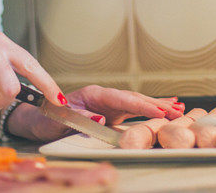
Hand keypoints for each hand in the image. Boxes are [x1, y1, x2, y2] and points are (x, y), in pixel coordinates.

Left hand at [16, 85, 184, 141]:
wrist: (37, 117)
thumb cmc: (46, 118)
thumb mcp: (58, 120)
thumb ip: (80, 119)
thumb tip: (102, 118)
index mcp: (93, 94)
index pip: (123, 98)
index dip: (142, 105)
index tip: (159, 111)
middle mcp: (104, 96)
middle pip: (135, 98)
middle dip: (157, 104)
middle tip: (178, 111)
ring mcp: (108, 103)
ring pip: (137, 103)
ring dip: (158, 106)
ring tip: (179, 108)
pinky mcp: (111, 111)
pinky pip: (133, 109)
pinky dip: (150, 109)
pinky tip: (165, 107)